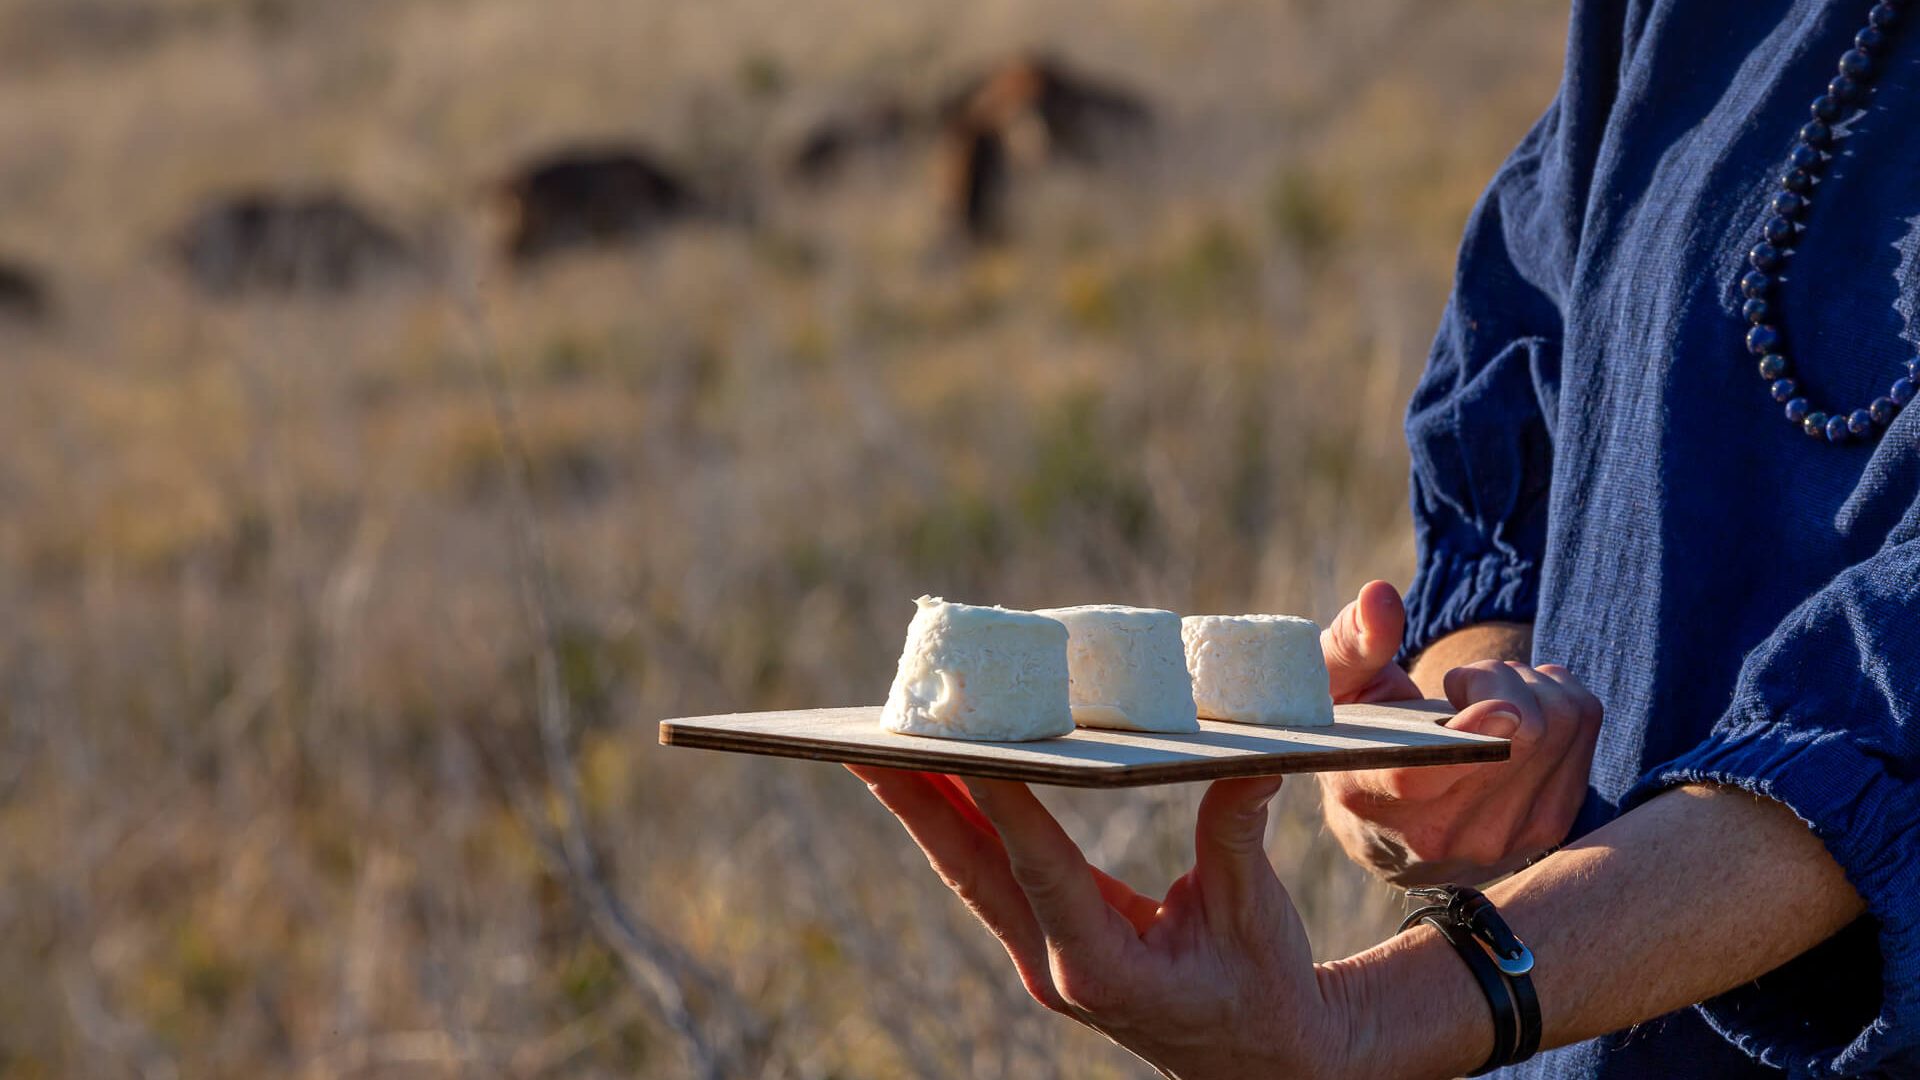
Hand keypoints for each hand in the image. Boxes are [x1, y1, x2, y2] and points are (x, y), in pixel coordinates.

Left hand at [849, 767, 1354, 1079]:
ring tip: (881, 746)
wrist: (1261, 1061)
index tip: (961, 745)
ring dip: (925, 808)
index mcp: (1103, 968)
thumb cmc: (1262, 989)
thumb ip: (1237, 834)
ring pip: (970, 872)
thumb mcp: (1258, 915)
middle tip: (861, 742)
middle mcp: (1055, 966)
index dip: (1000, 803)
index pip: (1038, 869)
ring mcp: (1042, 958)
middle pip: (971, 869)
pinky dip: (961, 825)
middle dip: (915, 802)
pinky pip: (989, 877)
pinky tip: (940, 780)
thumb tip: (1253, 761)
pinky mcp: (1044, 946)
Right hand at [1316, 584, 1602, 883]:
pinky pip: (1584, 730)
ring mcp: (1501, 840)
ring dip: (1529, 685)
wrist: (1388, 823)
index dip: (1470, 736)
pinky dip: (1559, 698)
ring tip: (1486, 698)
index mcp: (1366, 797)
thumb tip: (1379, 596)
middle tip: (1461, 683)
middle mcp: (1438, 835)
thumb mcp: (1332, 685)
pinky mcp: (1548, 829)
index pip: (1422, 775)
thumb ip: (1352, 642)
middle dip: (1496, 677)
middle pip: (1519, 738)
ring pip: (1559, 726)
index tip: (1502, 706)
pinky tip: (1518, 713)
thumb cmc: (1355, 732)